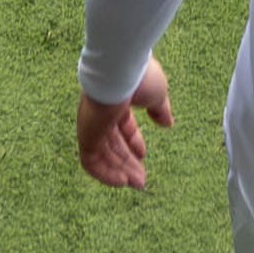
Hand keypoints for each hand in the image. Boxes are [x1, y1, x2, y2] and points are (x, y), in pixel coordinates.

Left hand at [75, 63, 177, 189]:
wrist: (121, 68)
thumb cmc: (140, 76)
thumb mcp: (157, 93)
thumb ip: (160, 109)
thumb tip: (167, 123)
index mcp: (115, 100)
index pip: (120, 126)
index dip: (132, 142)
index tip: (142, 155)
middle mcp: (100, 113)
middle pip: (111, 144)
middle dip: (126, 162)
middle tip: (140, 179)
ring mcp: (91, 124)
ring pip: (102, 155)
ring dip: (119, 171)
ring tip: (136, 183)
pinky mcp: (86, 134)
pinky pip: (90, 161)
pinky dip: (105, 174)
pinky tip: (122, 181)